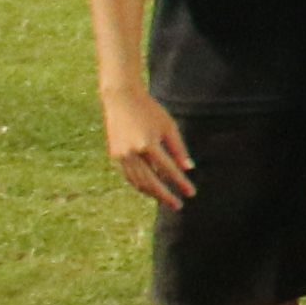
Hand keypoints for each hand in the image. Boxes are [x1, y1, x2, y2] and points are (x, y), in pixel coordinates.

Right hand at [102, 87, 199, 211]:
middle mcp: (132, 153)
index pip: (168, 170)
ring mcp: (120, 155)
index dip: (180, 183)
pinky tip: (151, 189)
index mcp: (148, 145)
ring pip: (137, 182)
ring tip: (166, 199)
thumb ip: (178, 149)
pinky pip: (128, 176)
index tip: (191, 193)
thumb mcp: (169, 127)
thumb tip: (187, 169)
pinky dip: (140, 184)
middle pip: (151, 182)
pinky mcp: (114, 155)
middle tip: (178, 206)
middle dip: (165, 196)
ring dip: (152, 193)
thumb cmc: (150, 111)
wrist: (121, 99)